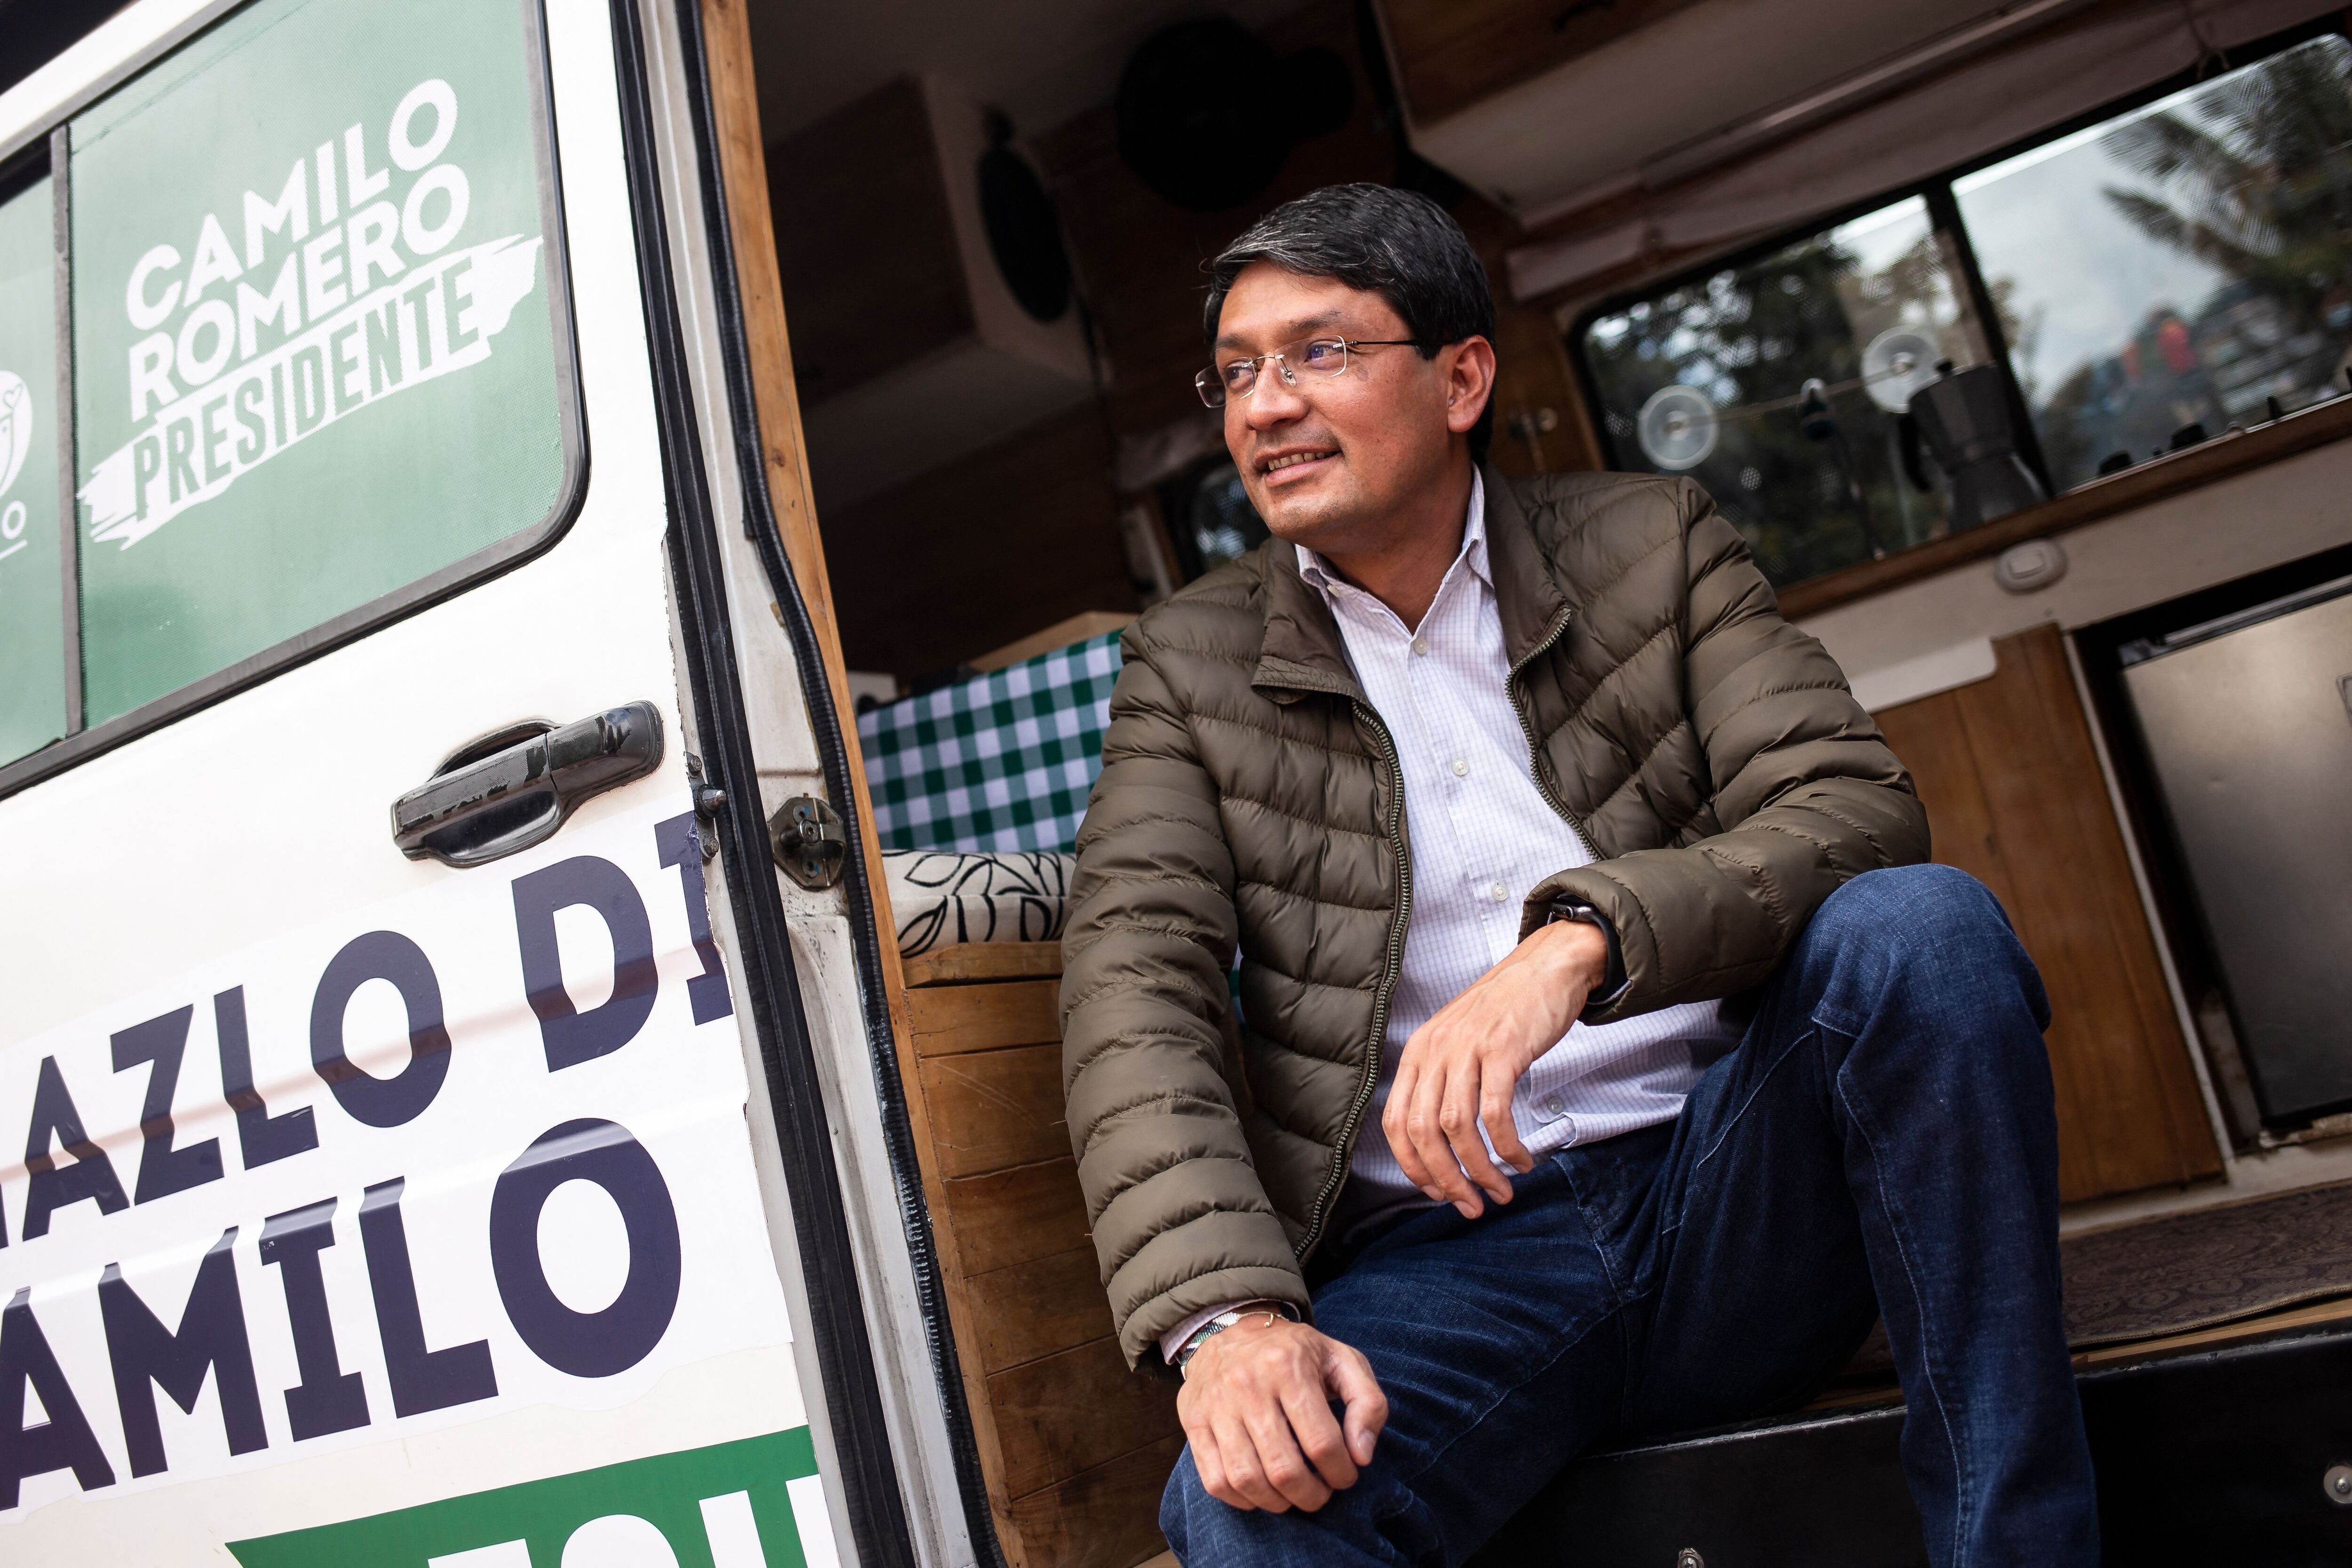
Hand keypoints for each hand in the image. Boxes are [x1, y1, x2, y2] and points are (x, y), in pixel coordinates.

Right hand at [1178, 1316, 1387, 1512]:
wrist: (1234, 1328)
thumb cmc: (1297, 1353)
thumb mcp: (1343, 1361)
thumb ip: (1368, 1404)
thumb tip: (1362, 1456)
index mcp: (1288, 1366)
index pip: (1322, 1442)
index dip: (1341, 1473)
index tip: (1345, 1476)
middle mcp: (1247, 1384)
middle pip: (1283, 1468)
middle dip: (1311, 1496)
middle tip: (1321, 1493)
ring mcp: (1215, 1404)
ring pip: (1246, 1479)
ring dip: (1278, 1503)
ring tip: (1293, 1496)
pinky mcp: (1193, 1420)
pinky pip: (1215, 1480)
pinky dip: (1241, 1499)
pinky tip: (1261, 1492)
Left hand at [1384, 918, 1606, 1218]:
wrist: (1547, 966)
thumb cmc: (1507, 1011)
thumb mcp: (1459, 1041)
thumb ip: (1446, 1081)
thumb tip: (1444, 1144)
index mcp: (1420, 1051)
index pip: (1395, 1120)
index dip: (1412, 1165)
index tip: (1436, 1191)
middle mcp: (1436, 1049)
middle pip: (1422, 1131)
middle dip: (1445, 1178)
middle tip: (1470, 1206)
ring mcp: (1468, 1047)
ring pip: (1457, 1126)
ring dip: (1479, 1170)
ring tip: (1500, 1192)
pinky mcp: (1503, 1049)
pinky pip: (1496, 1112)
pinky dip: (1507, 1146)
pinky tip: (1522, 1161)